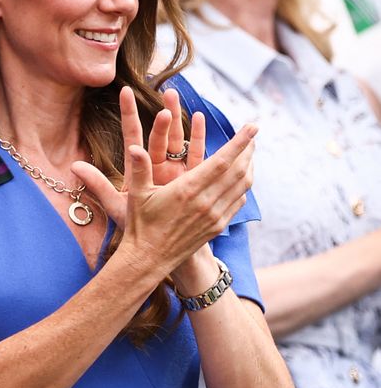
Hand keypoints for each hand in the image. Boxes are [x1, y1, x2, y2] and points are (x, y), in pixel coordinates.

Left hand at [73, 86, 205, 228]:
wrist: (162, 246)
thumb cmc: (138, 228)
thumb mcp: (116, 205)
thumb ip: (97, 185)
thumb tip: (73, 167)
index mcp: (138, 170)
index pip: (132, 136)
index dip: (129, 114)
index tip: (125, 92)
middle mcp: (157, 166)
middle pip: (160, 135)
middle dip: (163, 113)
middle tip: (165, 93)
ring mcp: (175, 171)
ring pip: (177, 140)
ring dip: (179, 119)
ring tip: (177, 98)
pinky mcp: (191, 179)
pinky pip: (195, 154)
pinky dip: (197, 137)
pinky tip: (198, 118)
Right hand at [73, 86, 256, 278]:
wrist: (150, 260)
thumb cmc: (141, 225)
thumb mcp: (137, 195)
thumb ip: (139, 168)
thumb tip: (134, 148)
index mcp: (188, 190)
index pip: (222, 161)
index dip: (240, 142)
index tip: (252, 127)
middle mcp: (206, 203)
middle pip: (238, 171)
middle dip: (248, 150)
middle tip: (252, 135)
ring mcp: (214, 216)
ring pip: (242, 186)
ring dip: (249, 166)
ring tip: (250, 152)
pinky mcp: (217, 226)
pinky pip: (237, 201)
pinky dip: (243, 186)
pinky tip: (241, 178)